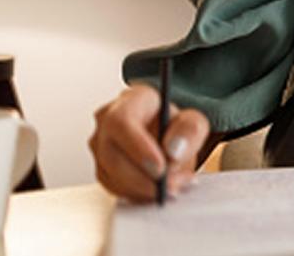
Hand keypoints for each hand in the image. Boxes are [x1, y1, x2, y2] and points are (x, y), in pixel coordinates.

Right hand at [88, 84, 209, 202]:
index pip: (121, 122)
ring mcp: (100, 145)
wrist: (167, 138)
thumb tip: (174, 150)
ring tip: (173, 184)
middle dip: (143, 178)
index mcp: (131, 100)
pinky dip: (138, 194)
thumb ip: (190, 130)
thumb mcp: (193, 122)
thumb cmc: (175, 126)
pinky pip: (114, 188)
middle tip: (171, 186)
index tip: (160, 168)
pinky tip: (158, 189)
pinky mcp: (101, 168)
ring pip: (112, 176)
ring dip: (143, 188)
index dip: (138, 148)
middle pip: (112, 155)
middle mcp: (107, 120)